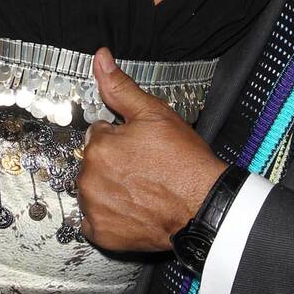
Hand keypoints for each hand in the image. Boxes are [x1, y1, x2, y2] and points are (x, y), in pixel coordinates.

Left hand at [76, 48, 226, 252]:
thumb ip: (121, 87)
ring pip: (93, 190)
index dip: (120, 139)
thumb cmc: (185, 164)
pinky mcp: (101, 233)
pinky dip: (109, 216)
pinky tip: (132, 209)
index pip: (98, 135)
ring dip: (109, 189)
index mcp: (98, 146)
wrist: (204, 207)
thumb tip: (101, 60)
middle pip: (93, 163)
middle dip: (113, 163)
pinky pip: (95, 221)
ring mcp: (94, 208)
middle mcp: (89, 177)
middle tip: (143, 169)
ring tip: (141, 189)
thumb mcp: (155, 114)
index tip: (138, 148)